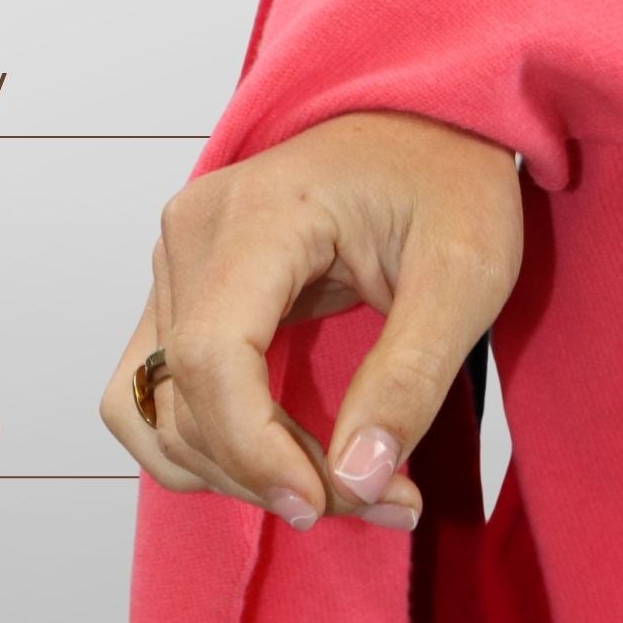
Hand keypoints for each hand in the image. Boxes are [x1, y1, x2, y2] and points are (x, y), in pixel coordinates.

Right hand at [99, 111, 522, 531]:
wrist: (431, 120)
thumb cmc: (451, 180)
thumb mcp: (465, 276)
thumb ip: (410, 379)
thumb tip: (356, 479)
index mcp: (259, 213)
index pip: (212, 356)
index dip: (255, 451)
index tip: (327, 502)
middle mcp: (194, 231)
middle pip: (183, 394)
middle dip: (267, 472)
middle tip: (377, 498)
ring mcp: (179, 257)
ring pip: (157, 406)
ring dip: (232, 470)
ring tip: (334, 484)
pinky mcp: (184, 285)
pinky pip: (157, 389)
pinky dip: (208, 442)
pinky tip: (283, 458)